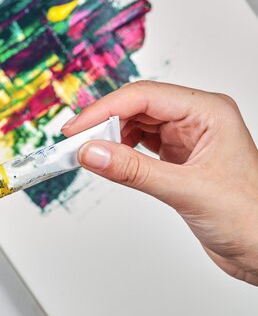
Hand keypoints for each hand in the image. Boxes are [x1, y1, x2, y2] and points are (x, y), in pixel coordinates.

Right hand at [61, 81, 257, 284]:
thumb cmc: (250, 218)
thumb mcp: (186, 191)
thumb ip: (134, 170)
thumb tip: (92, 153)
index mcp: (208, 112)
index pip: (144, 97)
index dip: (104, 110)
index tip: (76, 130)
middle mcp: (196, 120)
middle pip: (136, 107)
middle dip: (103, 123)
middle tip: (74, 143)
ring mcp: (186, 139)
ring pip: (135, 124)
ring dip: (109, 137)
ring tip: (87, 153)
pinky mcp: (178, 159)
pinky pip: (140, 145)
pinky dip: (120, 152)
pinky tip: (109, 161)